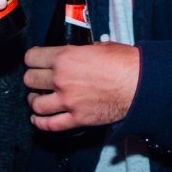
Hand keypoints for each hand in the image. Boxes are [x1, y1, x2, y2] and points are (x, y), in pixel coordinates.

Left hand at [24, 42, 140, 131]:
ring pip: (35, 103)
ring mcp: (68, 101)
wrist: (141, 84)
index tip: (35, 61)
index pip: (32, 57)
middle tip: (38, 79)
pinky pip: (49, 125)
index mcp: (66, 57)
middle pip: (30, 79)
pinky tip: (38, 118)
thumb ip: (80, 52)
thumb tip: (76, 55)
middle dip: (33, 78)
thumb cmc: (126, 63)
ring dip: (34, 100)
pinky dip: (40, 122)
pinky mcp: (77, 118)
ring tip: (37, 98)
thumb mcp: (100, 46)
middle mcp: (62, 79)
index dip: (33, 58)